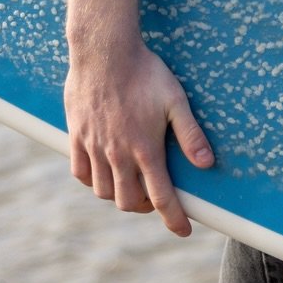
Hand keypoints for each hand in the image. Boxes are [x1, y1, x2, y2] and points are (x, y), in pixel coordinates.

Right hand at [64, 40, 214, 236]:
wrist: (104, 51)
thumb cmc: (145, 72)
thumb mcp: (176, 100)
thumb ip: (190, 134)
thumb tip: (206, 164)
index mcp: (145, 148)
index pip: (162, 196)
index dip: (174, 218)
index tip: (184, 231)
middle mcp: (117, 154)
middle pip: (129, 201)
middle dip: (146, 207)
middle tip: (156, 198)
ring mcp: (94, 147)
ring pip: (103, 192)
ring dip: (119, 196)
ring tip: (132, 185)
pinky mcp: (76, 136)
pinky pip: (80, 173)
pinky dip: (92, 181)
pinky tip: (103, 173)